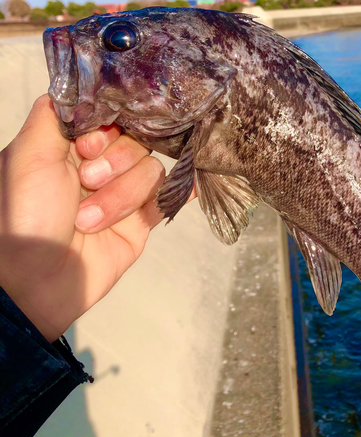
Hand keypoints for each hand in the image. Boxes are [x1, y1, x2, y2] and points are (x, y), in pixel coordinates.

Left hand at [0, 95, 168, 341]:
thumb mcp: (29, 154)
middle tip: (86, 183)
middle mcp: (101, 166)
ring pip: (151, 171)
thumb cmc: (25, 212)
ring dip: (120, 196)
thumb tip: (78, 89)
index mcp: (73, 147)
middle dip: (114, 163)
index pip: (113, 119)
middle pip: (137, 142)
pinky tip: (192, 186)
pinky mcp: (141, 222)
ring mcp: (123, 195)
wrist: (35, 279)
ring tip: (89, 221)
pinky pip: (168, 198)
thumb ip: (55, 115)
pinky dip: (180, 191)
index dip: (107, 130)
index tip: (87, 147)